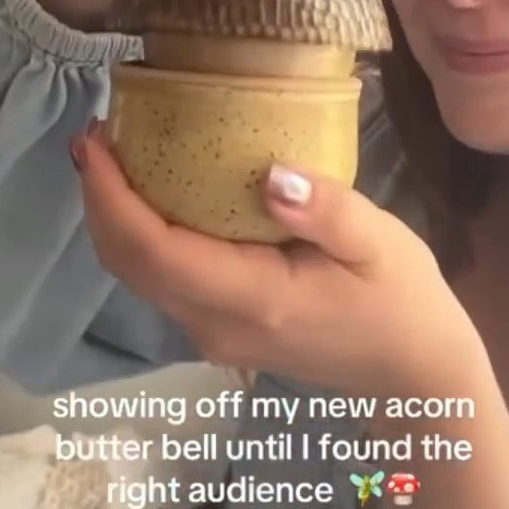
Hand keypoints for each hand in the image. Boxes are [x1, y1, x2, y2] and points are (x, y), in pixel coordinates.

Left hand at [72, 123, 485, 402]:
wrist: (413, 376)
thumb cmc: (402, 301)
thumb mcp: (379, 243)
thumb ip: (326, 210)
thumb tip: (270, 175)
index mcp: (252, 300)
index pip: (153, 250)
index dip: (111, 196)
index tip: (95, 139)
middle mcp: (216, 325)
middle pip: (127, 264)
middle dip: (99, 199)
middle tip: (96, 132)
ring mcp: (212, 335)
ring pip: (137, 275)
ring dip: (114, 216)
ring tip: (114, 152)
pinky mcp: (217, 330)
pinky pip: (160, 279)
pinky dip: (140, 233)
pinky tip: (152, 191)